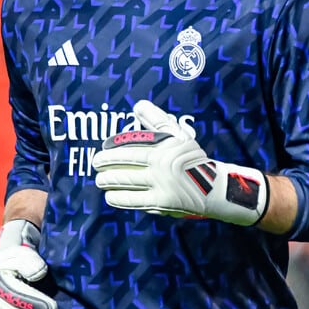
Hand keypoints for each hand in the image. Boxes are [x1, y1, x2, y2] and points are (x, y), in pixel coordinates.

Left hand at [93, 100, 268, 225]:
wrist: (213, 187)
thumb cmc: (191, 158)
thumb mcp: (178, 135)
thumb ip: (156, 120)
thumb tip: (138, 105)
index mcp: (163, 150)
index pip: (130, 151)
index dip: (110, 154)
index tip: (99, 155)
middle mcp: (161, 168)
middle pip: (125, 168)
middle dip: (105, 168)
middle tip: (95, 166)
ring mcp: (162, 186)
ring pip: (127, 184)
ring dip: (109, 183)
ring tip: (100, 181)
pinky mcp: (163, 203)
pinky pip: (134, 201)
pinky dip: (119, 198)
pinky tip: (110, 196)